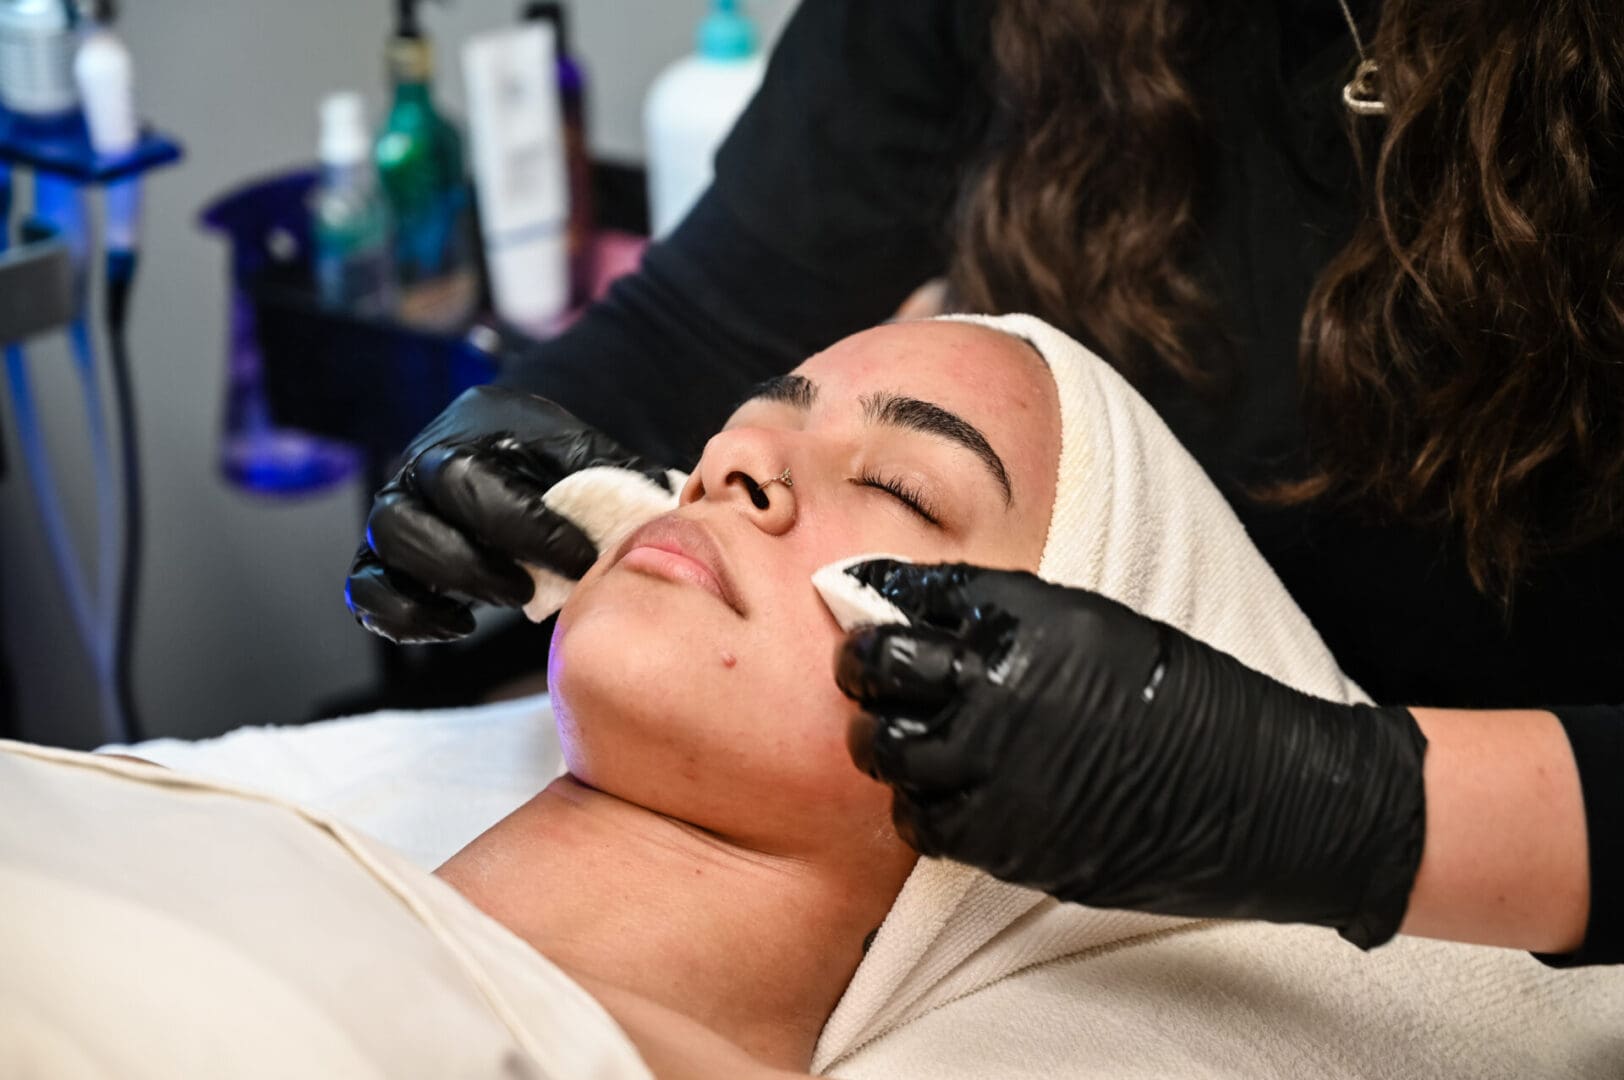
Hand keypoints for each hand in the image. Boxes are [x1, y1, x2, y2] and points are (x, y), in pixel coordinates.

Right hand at [345, 386, 676, 642]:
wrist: (522, 449)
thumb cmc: (561, 459)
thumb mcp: (592, 455)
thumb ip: (620, 480)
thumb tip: (669, 515)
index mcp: (468, 435)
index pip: (468, 480)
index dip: (523, 528)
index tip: (579, 557)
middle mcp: (417, 469)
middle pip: (402, 521)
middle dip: (470, 566)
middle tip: (528, 592)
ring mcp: (397, 512)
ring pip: (382, 554)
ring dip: (439, 589)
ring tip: (507, 602)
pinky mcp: (387, 557)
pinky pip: (368, 593)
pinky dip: (405, 618)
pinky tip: (458, 626)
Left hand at [834, 559, 1428, 948]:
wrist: (1270, 796)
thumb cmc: (1189, 700)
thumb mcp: (1096, 627)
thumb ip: (1003, 616)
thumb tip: (912, 605)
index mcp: (1026, 626)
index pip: (908, 603)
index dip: (875, 609)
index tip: (870, 615)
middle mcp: (998, 693)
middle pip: (877, 674)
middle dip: (866, 671)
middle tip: (877, 676)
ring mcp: (996, 773)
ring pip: (884, 754)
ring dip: (884, 742)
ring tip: (912, 737)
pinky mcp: (1005, 843)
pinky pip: (922, 822)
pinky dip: (919, 805)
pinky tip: (948, 792)